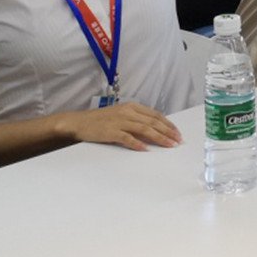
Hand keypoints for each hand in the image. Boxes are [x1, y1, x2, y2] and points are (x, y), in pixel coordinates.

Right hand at [66, 102, 181, 151]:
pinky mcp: (111, 131)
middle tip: (178, 141)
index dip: (168, 124)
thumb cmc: (101, 120)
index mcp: (132, 107)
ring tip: (168, 145)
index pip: (156, 115)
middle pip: (153, 122)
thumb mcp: (122, 115)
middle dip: (168, 132)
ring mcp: (119, 121)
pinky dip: (138, 143)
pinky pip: (127, 138)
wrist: (79, 122)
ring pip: (144, 129)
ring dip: (159, 138)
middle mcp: (128, 112)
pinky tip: (146, 149)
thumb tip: (155, 130)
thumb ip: (137, 120)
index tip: (177, 133)